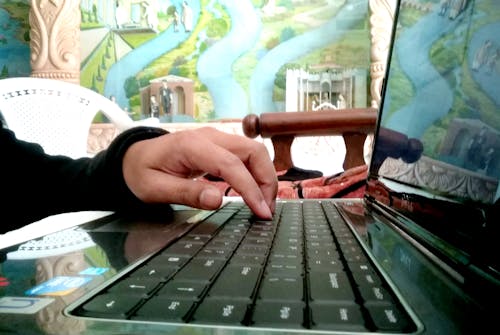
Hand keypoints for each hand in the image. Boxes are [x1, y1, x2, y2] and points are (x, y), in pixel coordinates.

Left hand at [122, 127, 276, 218]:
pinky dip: (255, 173)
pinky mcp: (218, 146)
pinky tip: (254, 192)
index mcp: (192, 146)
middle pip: (253, 151)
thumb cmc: (140, 173)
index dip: (250, 189)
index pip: (232, 165)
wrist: (132, 158)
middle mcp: (209, 137)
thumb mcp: (155, 189)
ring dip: (264, 176)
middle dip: (266, 180)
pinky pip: (245, 156)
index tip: (261, 212)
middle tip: (266, 210)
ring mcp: (215, 139)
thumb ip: (187, 193)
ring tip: (263, 204)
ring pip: (253, 151)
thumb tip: (218, 200)